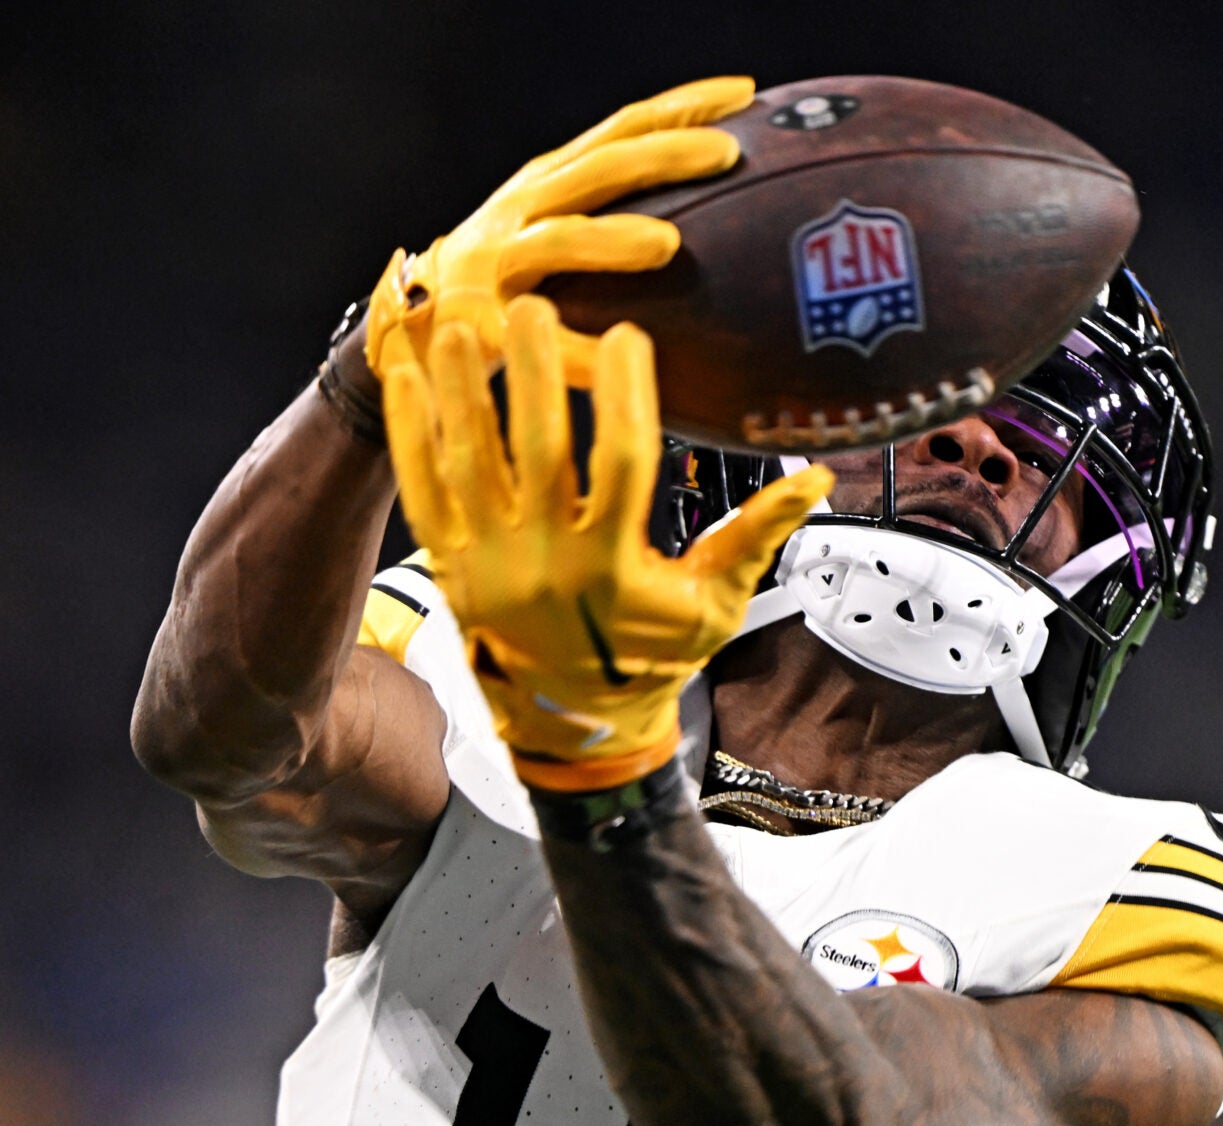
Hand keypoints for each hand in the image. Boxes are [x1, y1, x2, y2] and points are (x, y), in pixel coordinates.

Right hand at [364, 76, 751, 391]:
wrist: (403, 325)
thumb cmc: (498, 278)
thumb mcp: (549, 225)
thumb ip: (610, 211)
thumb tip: (709, 213)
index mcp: (547, 183)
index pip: (621, 131)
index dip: (680, 108)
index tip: (744, 96)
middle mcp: (522, 210)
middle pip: (599, 171)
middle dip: (661, 155)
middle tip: (726, 152)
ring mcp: (495, 265)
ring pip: (558, 243)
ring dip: (611, 241)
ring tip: (666, 244)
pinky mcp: (480, 326)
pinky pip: (540, 340)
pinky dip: (581, 353)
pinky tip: (623, 362)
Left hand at [383, 294, 832, 789]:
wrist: (575, 722)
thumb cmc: (652, 653)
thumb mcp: (714, 604)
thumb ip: (755, 535)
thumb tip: (817, 476)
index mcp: (612, 568)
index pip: (625, 464)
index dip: (630, 396)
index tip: (629, 335)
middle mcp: (544, 566)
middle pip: (538, 452)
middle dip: (535, 374)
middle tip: (533, 306)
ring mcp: (487, 565)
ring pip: (469, 463)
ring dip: (462, 391)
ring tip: (460, 325)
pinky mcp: (447, 565)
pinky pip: (421, 489)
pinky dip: (410, 432)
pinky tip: (405, 376)